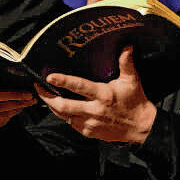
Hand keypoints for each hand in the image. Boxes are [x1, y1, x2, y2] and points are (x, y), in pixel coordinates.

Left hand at [35, 46, 156, 143]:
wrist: (140, 127)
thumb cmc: (135, 101)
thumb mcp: (132, 80)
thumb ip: (126, 63)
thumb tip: (126, 46)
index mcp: (103, 95)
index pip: (79, 87)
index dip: (63, 81)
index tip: (50, 77)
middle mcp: (94, 110)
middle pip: (63, 106)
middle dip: (47, 98)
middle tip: (39, 88)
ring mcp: (90, 124)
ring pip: (64, 116)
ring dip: (53, 106)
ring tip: (45, 96)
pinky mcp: (89, 132)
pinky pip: (71, 124)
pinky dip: (64, 115)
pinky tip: (61, 108)